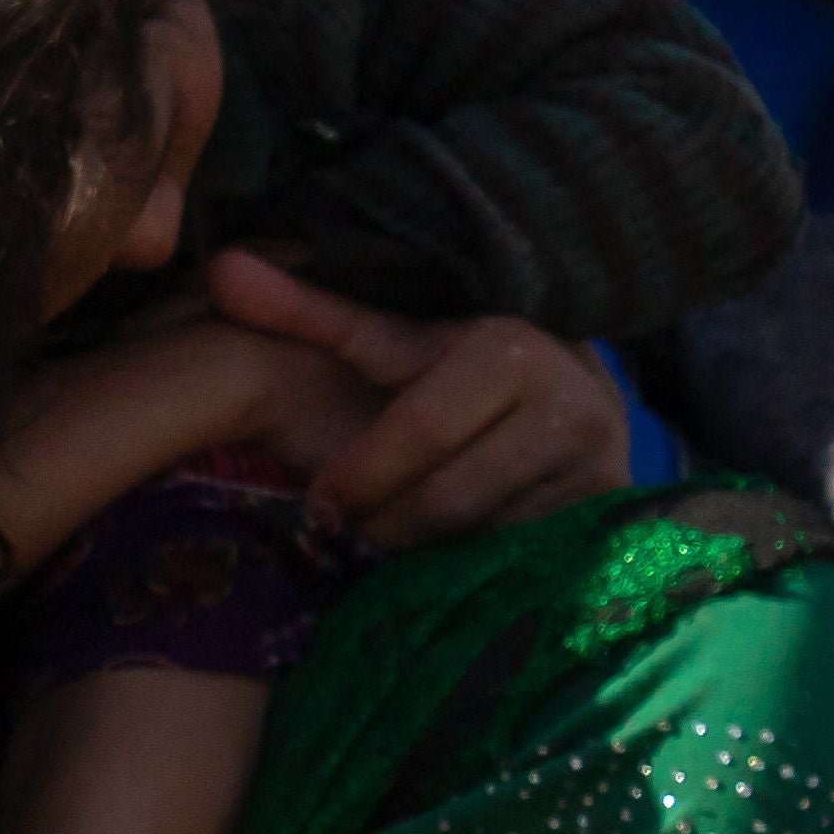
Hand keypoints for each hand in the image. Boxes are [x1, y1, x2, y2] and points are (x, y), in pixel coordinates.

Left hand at [206, 250, 634, 547]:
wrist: (574, 387)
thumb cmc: (459, 363)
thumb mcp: (391, 339)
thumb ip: (309, 312)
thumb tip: (219, 270)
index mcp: (507, 352)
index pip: (420, 429)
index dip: (362, 472)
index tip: (318, 501)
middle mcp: (569, 403)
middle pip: (450, 496)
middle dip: (387, 520)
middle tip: (347, 531)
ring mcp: (600, 464)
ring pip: (487, 536)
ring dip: (430, 548)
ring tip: (393, 537)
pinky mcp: (613, 513)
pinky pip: (529, 559)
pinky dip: (480, 563)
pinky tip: (449, 554)